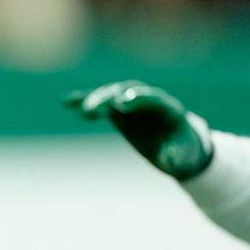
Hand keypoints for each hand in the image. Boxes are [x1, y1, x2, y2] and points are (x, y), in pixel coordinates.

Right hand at [64, 80, 212, 180]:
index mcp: (168, 109)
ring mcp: (133, 103)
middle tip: (94, 108)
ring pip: (112, 95)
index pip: (152, 99)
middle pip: (128, 92)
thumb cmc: (183, 151)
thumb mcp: (184, 157)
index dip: (137, 99)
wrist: (178, 146)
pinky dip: (85, 99)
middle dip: (111, 97)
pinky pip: (102, 103)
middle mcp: (149, 100)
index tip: (121, 102)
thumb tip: (169, 158)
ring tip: (82, 111)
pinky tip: (66, 101)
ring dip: (97, 100)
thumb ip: (177, 155)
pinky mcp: (120, 110)